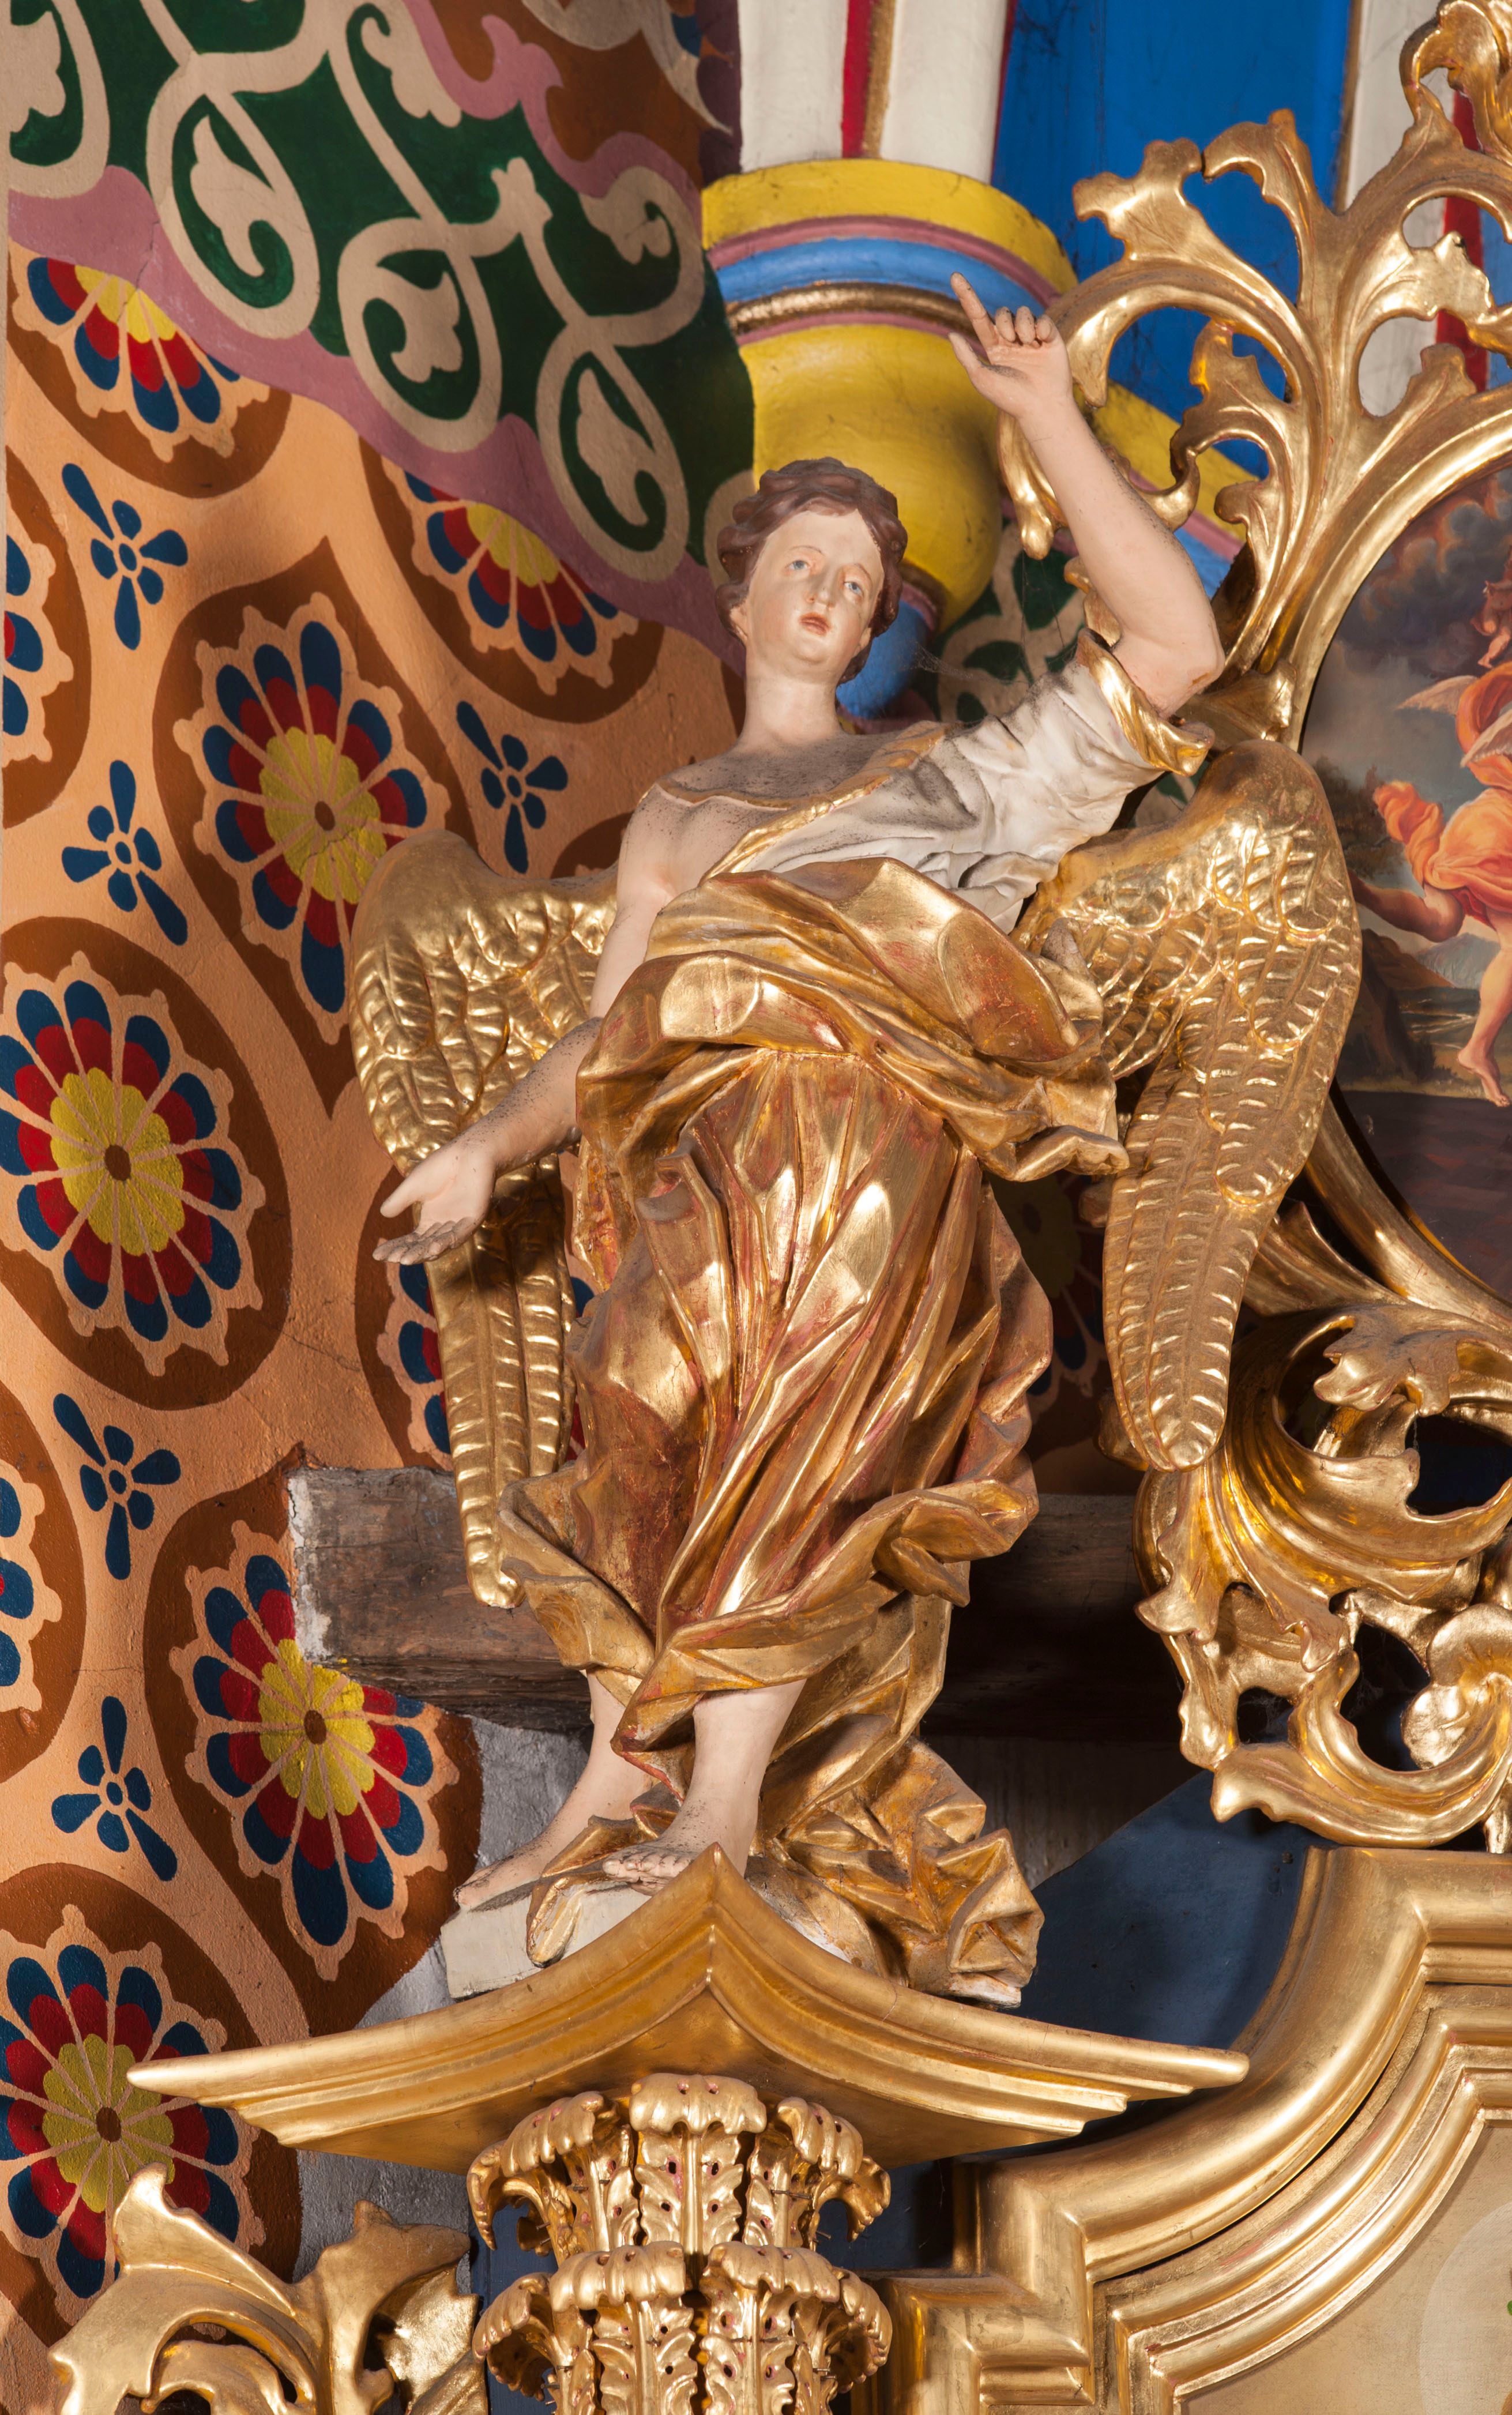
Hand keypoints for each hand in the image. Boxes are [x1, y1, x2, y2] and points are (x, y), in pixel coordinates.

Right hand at [375, 1131, 497, 1264]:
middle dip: (407, 1253)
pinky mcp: (474, 1217)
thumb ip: (399, 1200)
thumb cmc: (440, 1167)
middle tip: (393, 1259)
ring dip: (424, 1252)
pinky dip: (448, 1242)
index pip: (411, 1240)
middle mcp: (445, 1225)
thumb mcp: (413, 1187)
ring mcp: (459, 1223)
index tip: (377, 1255)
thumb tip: (383, 1214)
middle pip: (424, 1245)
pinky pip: (461, 1234)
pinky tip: (433, 1248)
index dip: (395, 1247)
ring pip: (441, 1244)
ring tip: (407, 1259)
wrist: (466, 1153)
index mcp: (431, 1220)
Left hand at [948, 275, 1073, 430]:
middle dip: (1005, 322)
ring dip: (1022, 326)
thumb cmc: (1010, 398)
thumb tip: (951, 334)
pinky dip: (1041, 329)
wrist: (1042, 407)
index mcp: (994, 347)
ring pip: (1022, 312)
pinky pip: (1042, 319)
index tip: (954, 276)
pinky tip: (1043, 344)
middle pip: (1003, 313)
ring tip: (1028, 345)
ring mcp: (1031, 338)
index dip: (967, 296)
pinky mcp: (1050, 337)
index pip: (978, 316)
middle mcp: (1011, 340)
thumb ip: (966, 356)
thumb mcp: (981, 378)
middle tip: (1011, 341)